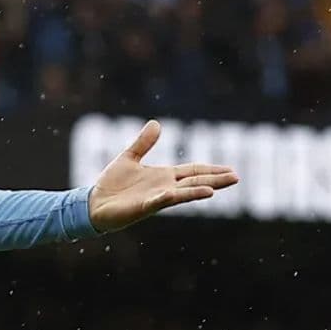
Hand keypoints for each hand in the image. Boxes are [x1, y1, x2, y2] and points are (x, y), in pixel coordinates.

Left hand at [89, 120, 239, 232]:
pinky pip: (157, 201)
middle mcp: (164, 187)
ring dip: (197, 190)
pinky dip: (167, 197)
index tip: (231, 169)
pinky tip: (175, 194)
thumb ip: (143, 143)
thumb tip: (156, 123)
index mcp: (163, 176)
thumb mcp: (129, 157)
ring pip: (181, 193)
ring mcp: (155, 198)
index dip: (211, 169)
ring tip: (215, 189)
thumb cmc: (112, 184)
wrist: (93, 203)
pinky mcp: (142, 206)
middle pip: (194, 181)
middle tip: (236, 177)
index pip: (193, 171)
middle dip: (214, 179)